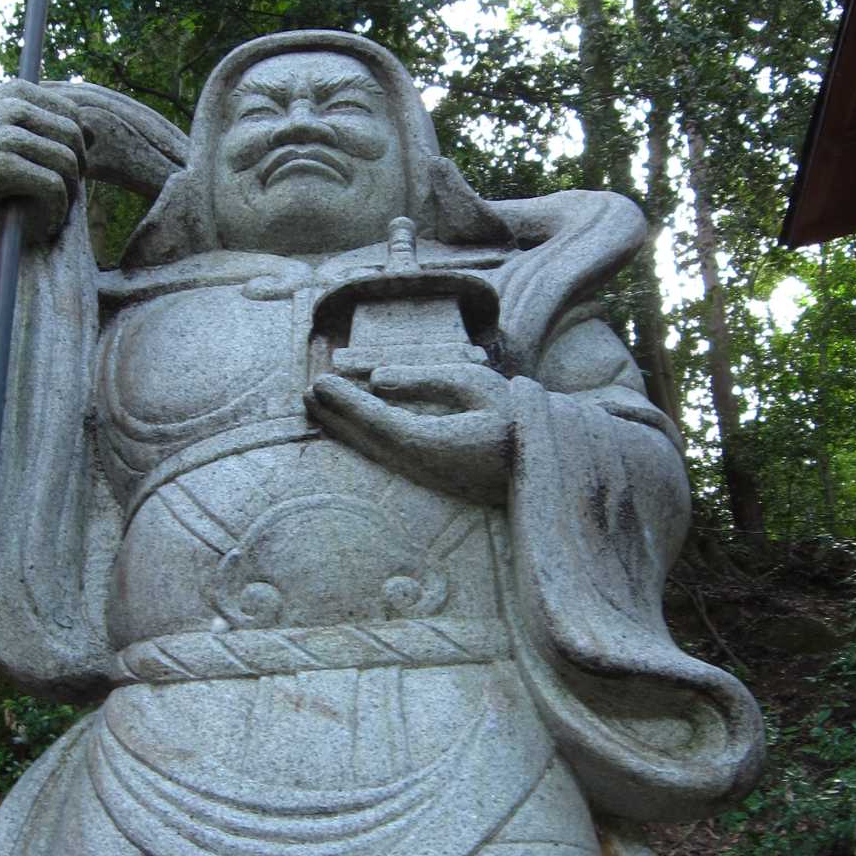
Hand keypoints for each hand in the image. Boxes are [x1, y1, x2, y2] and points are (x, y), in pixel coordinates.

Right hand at [0, 80, 93, 248]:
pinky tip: (49, 221)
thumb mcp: (19, 133)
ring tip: (57, 207)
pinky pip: (52, 185)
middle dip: (77, 169)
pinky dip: (58, 208)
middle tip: (67, 193)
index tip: (67, 170)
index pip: (72, 115)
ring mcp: (1, 134)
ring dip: (69, 192)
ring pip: (66, 161)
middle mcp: (8, 105)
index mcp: (15, 90)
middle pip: (73, 137)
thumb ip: (52, 127)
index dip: (78, 146)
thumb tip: (93, 133)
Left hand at [305, 363, 514, 503]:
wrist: (549, 461)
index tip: (318, 382)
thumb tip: (378, 379)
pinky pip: (389, 455)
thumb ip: (426, 381)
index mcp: (438, 443)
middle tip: (306, 392)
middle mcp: (427, 466)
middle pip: (368, 440)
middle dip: (335, 416)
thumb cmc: (518, 415)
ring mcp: (429, 476)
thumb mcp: (475, 385)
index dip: (345, 403)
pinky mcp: (434, 476)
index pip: (378, 421)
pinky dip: (364, 438)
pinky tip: (348, 425)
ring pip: (375, 451)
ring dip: (344, 428)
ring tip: (317, 405)